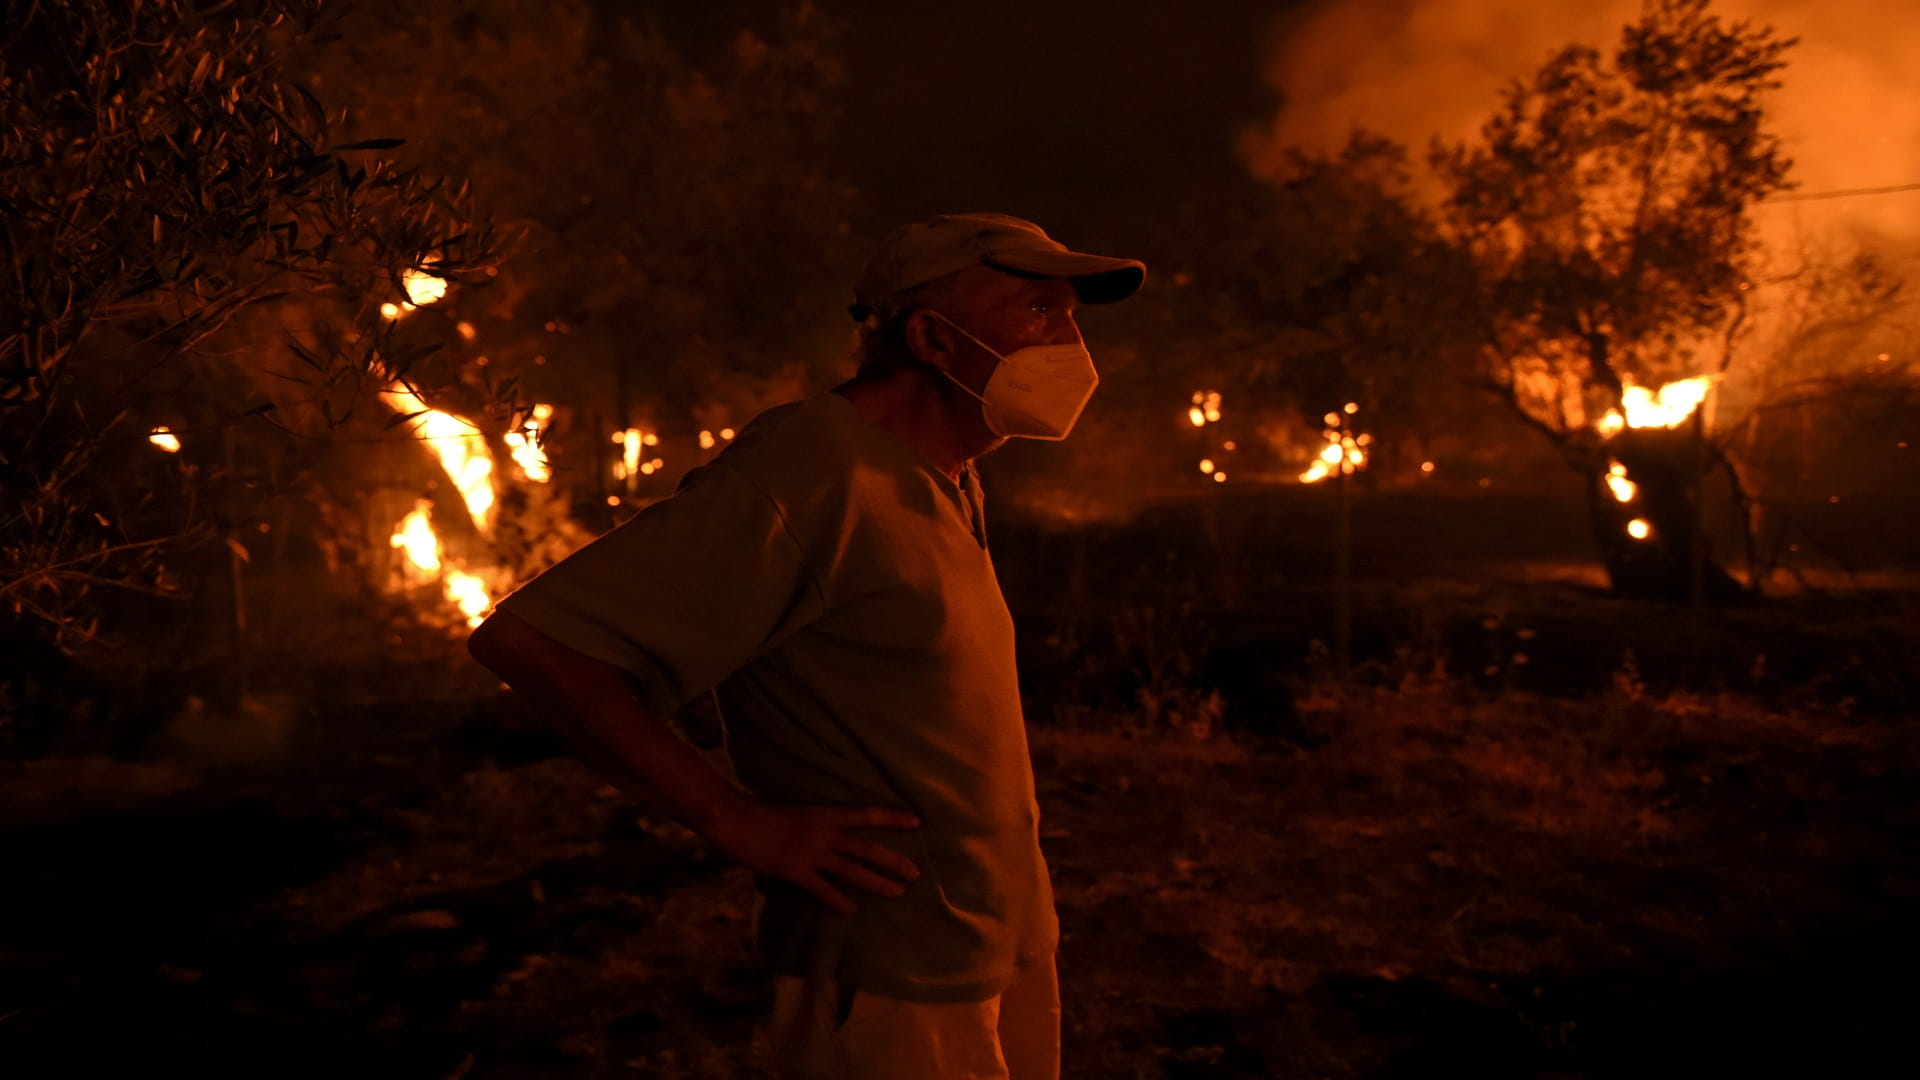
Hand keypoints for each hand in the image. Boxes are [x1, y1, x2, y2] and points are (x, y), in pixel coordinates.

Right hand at [704, 798, 921, 915]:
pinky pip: (823, 890)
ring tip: (897, 893)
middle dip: (894, 861)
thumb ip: (813, 822)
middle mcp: (824, 833)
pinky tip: (852, 911)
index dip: (893, 817)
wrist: (734, 818)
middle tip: (916, 873)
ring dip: (877, 883)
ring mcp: (811, 853)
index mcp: (824, 812)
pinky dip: (839, 901)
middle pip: (868, 848)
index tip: (917, 821)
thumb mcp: (794, 808)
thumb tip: (827, 828)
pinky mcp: (795, 871)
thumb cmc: (759, 810)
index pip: (867, 813)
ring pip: (853, 871)